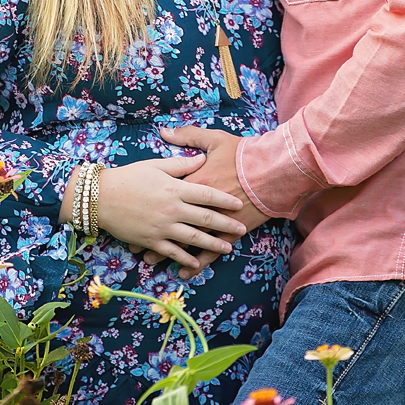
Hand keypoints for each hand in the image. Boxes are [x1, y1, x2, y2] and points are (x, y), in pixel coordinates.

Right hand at [60, 156, 246, 273]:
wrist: (100, 197)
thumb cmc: (129, 177)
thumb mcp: (155, 165)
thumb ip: (180, 164)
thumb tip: (202, 158)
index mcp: (174, 188)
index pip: (207, 194)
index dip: (225, 200)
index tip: (239, 204)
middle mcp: (172, 209)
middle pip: (205, 218)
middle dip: (226, 225)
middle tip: (242, 229)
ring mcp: (162, 227)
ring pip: (193, 238)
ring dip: (212, 244)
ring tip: (228, 248)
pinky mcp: (151, 240)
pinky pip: (173, 252)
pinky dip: (186, 258)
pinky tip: (197, 262)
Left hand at [147, 126, 270, 278]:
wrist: (273, 172)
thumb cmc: (243, 154)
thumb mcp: (214, 139)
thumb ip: (188, 137)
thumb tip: (165, 131)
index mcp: (192, 184)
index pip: (163, 198)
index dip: (147, 207)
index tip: (131, 214)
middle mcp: (197, 206)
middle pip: (169, 223)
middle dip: (150, 235)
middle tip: (134, 246)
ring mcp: (213, 222)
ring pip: (185, 241)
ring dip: (167, 253)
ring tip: (150, 260)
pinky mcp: (229, 234)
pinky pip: (209, 252)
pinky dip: (196, 263)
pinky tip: (184, 273)